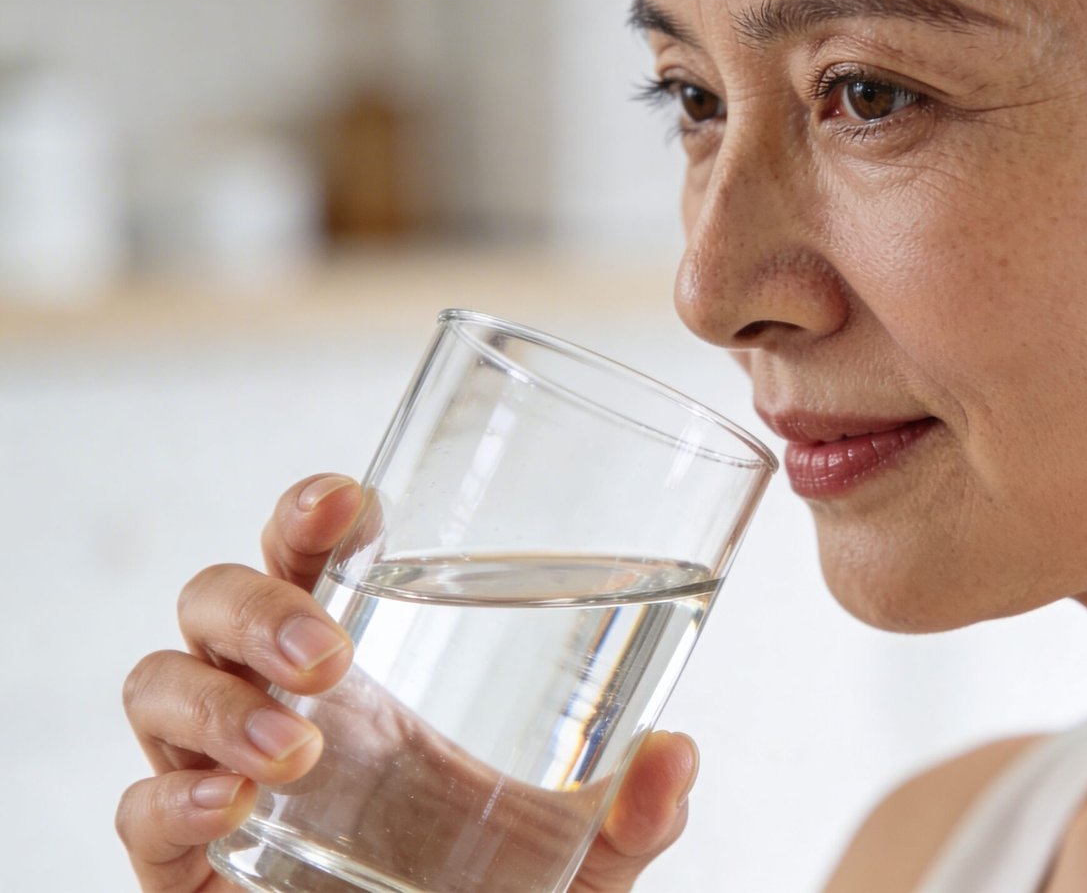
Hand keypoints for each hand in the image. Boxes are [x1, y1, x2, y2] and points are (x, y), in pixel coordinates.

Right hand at [117, 474, 698, 891]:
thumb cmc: (493, 892)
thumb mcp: (585, 854)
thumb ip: (631, 812)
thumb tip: (677, 754)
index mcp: (366, 673)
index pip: (312, 559)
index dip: (311, 514)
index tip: (351, 503)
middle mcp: (281, 706)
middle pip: (215, 602)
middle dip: (256, 607)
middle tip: (329, 654)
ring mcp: (224, 777)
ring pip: (158, 684)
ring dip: (215, 699)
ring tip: (294, 748)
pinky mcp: (187, 864)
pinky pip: (140, 809)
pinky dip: (168, 797)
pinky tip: (231, 803)